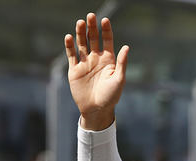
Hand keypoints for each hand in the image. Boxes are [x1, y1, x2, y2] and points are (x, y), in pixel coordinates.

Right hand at [64, 13, 128, 130]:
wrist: (96, 110)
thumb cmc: (111, 96)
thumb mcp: (119, 79)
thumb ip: (121, 63)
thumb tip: (126, 47)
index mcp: (109, 59)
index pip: (107, 40)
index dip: (106, 30)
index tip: (105, 20)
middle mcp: (96, 58)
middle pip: (93, 38)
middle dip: (92, 27)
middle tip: (90, 16)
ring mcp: (85, 63)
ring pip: (81, 44)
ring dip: (80, 33)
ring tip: (80, 22)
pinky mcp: (74, 70)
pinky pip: (71, 55)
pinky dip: (69, 46)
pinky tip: (68, 37)